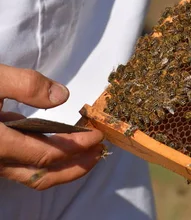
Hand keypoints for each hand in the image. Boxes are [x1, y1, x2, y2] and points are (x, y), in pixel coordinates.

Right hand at [0, 64, 104, 189]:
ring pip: (29, 175)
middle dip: (74, 167)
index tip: (97, 136)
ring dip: (62, 168)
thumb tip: (62, 95)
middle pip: (40, 176)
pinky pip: (20, 164)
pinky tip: (58, 141)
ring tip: (87, 154)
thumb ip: (25, 84)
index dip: (75, 147)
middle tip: (100, 154)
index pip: (46, 154)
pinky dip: (44, 158)